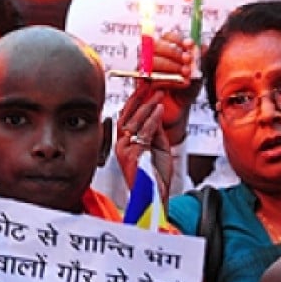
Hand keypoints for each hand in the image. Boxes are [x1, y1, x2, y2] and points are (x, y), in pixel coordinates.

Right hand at [116, 84, 172, 200]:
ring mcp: (125, 152)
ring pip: (134, 123)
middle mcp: (121, 146)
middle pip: (127, 116)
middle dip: (138, 98)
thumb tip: (156, 110)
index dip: (133, 100)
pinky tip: (159, 109)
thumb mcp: (158, 146)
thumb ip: (155, 130)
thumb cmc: (156, 174)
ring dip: (147, 106)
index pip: (125, 117)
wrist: (155, 196)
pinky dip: (152, 120)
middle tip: (148, 84)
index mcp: (124, 143)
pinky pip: (143, 133)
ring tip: (158, 94)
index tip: (143, 87)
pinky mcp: (133, 157)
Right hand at [151, 32, 202, 146]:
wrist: (178, 111)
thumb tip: (203, 46)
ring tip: (186, 73)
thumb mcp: (197, 75)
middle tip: (188, 59)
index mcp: (166, 50)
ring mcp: (145, 70)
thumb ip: (199, 61)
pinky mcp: (141, 85)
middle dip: (174, 52)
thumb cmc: (186, 90)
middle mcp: (152, 57)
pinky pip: (153, 78)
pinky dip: (170, 80)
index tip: (190, 45)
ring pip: (154, 60)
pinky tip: (183, 84)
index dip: (177, 39)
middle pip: (157, 45)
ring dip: (172, 65)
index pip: (167, 36)